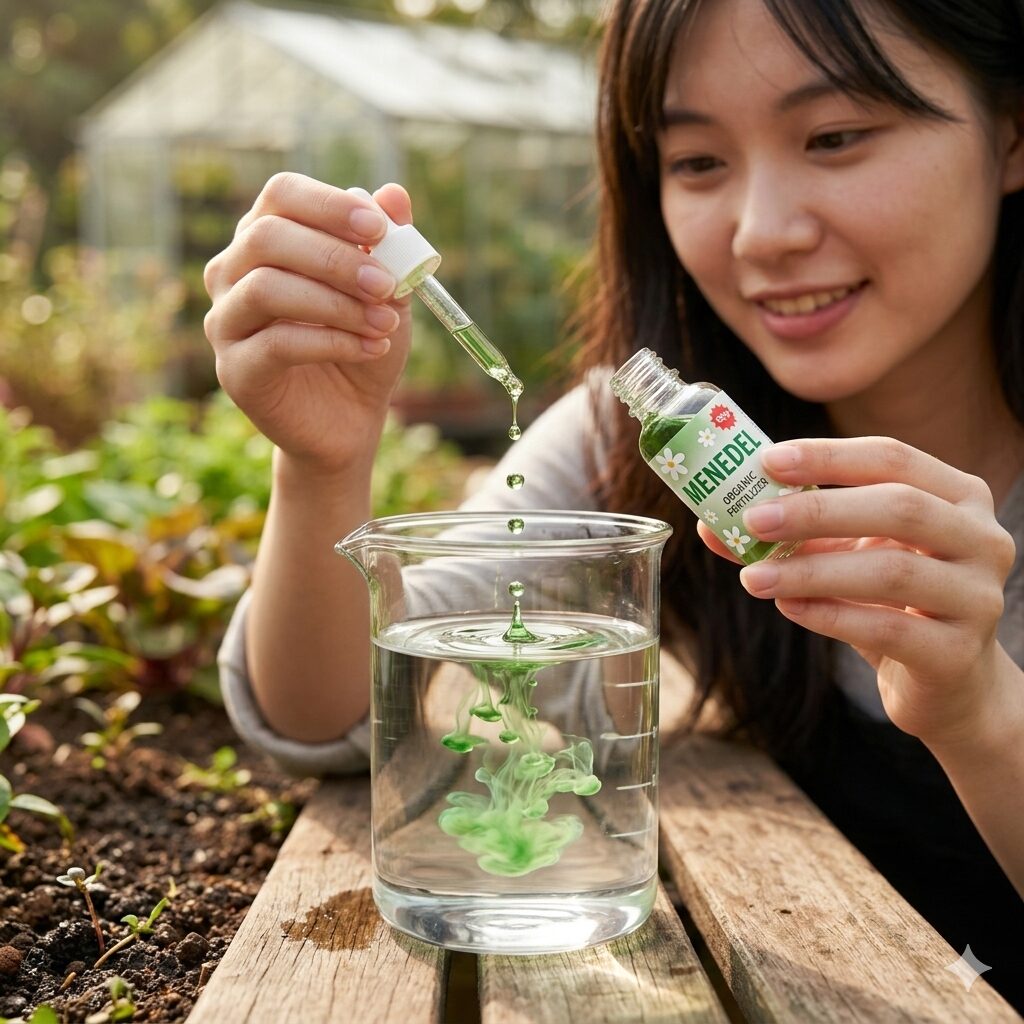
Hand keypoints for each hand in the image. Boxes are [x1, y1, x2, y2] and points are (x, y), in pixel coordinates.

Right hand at [203, 173, 412, 473]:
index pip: (281, 195)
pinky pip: (277, 343)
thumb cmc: (362, 343)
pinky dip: (333, 342)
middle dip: (336, 258)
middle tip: (386, 284)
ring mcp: (225, 322)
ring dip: (336, 303)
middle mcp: (232, 273)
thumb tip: (394, 195)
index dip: (329, 205)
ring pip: (266, 288)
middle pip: (267, 237)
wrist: (350, 418)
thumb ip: (391, 246)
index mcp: (265, 238)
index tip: (380, 229)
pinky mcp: (235, 371)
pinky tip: (370, 348)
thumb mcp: (389, 293)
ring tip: (385, 323)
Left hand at [699, 436, 1019, 749]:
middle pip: (898, 507)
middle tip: (753, 519)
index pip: (892, 458)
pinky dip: (830, 615)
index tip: (768, 461)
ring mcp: (976, 597)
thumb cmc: (891, 601)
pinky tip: (788, 608)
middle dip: (818, 510)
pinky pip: (888, 628)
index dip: (828, 456)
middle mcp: (980, 538)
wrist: (947, 682)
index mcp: (956, 496)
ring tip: (754, 577)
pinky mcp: (957, 654)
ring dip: (811, 571)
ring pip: (891, 571)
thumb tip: (711, 525)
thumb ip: (790, 536)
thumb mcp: (844, 556)